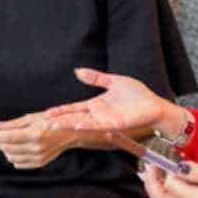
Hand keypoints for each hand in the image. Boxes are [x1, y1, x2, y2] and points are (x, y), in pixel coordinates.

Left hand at [0, 113, 78, 169]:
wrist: (69, 133)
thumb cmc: (52, 122)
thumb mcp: (32, 118)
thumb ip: (13, 124)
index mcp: (35, 134)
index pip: (8, 137)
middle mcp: (37, 148)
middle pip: (8, 148)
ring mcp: (38, 157)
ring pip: (11, 157)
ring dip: (5, 150)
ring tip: (8, 141)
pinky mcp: (39, 163)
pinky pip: (19, 164)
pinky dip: (13, 157)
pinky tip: (16, 148)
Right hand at [44, 68, 178, 133]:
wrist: (156, 107)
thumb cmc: (139, 96)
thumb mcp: (114, 82)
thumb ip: (95, 78)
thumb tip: (77, 71)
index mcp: (96, 105)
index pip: (73, 109)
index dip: (60, 111)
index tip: (45, 114)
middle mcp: (98, 115)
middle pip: (72, 117)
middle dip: (57, 120)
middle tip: (41, 123)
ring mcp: (105, 121)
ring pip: (81, 123)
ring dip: (66, 124)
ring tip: (51, 126)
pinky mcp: (115, 124)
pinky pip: (97, 125)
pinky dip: (86, 124)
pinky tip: (76, 124)